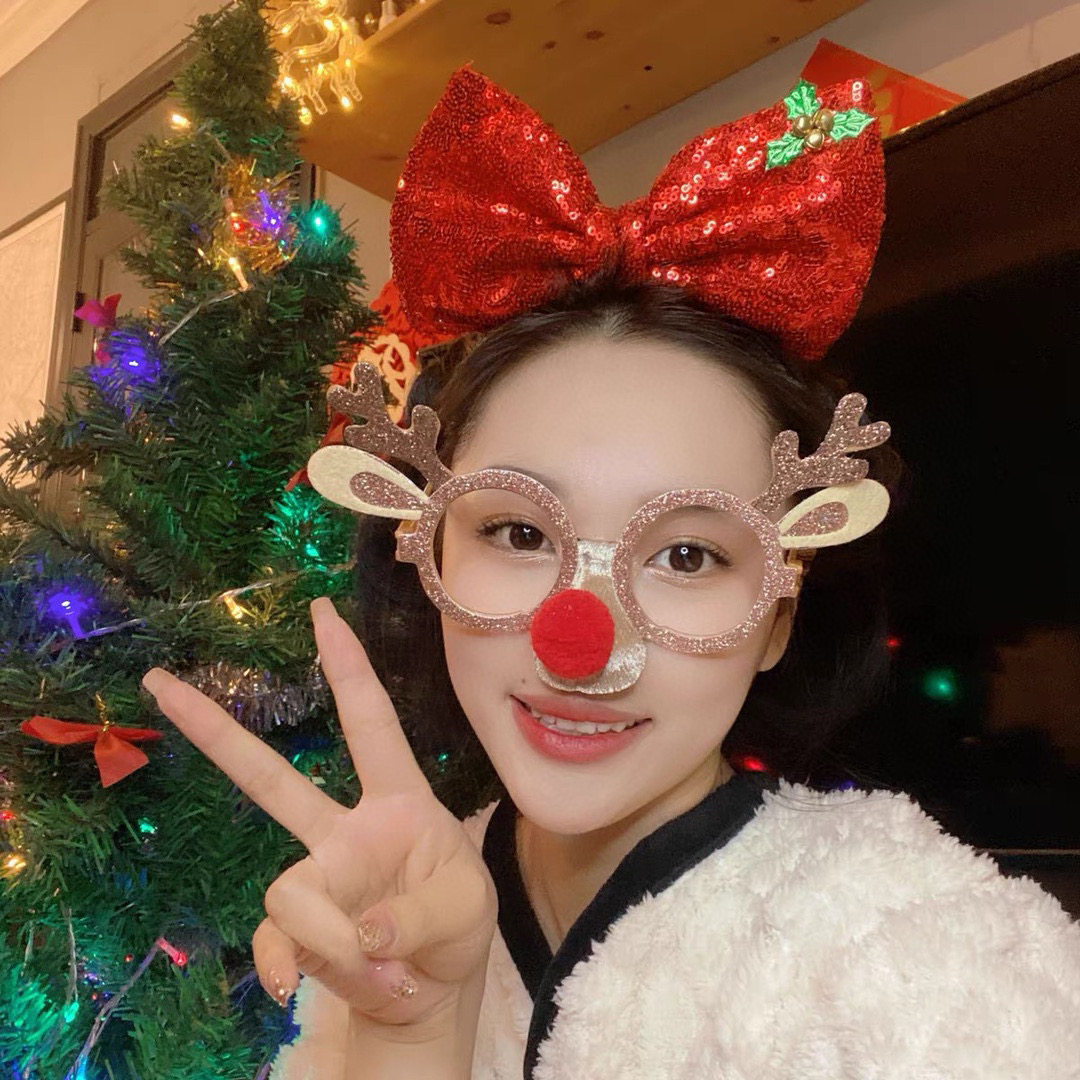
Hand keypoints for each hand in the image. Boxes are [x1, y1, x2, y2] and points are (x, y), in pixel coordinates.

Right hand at [142, 597, 496, 1035]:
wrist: (431, 991)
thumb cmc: (456, 925)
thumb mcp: (465, 911)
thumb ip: (418, 916)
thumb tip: (361, 931)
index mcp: (398, 800)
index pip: (370, 720)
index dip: (348, 666)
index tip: (322, 610)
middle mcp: (345, 828)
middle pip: (269, 777)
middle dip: (215, 731)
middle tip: (158, 682)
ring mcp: (316, 876)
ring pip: (289, 892)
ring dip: (333, 942)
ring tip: (388, 971)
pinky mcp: (297, 928)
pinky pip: (274, 942)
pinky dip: (298, 969)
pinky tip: (310, 987)